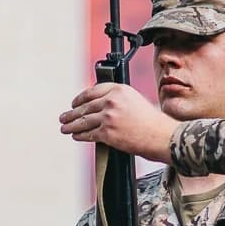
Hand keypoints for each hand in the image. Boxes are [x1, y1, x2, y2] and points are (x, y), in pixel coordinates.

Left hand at [59, 84, 177, 162]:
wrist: (161, 136)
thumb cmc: (152, 122)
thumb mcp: (134, 100)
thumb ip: (117, 99)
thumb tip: (100, 105)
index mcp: (119, 89)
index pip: (92, 91)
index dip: (80, 98)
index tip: (74, 102)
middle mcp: (112, 101)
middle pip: (85, 107)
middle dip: (71, 113)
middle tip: (64, 117)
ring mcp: (108, 117)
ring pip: (83, 121)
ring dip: (71, 125)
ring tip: (64, 127)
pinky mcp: (107, 133)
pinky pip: (88, 134)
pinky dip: (80, 136)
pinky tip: (76, 136)